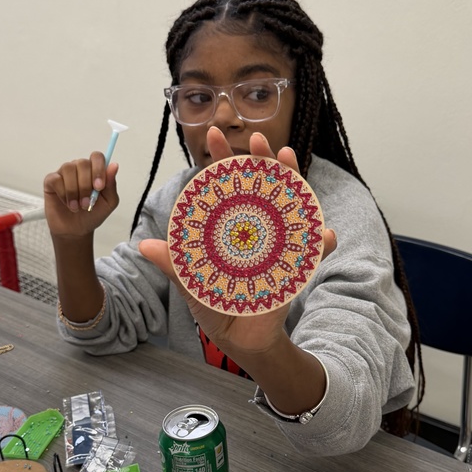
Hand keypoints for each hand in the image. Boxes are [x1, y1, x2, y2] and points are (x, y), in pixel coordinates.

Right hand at [43, 154, 118, 239]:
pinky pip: (56, 179)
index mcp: (94, 171)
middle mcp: (79, 169)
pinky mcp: (51, 181)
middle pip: (82, 163)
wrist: (76, 230)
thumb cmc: (92, 215)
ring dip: (74, 191)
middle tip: (87, 203)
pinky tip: (67, 203)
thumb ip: (111, 184)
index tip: (99, 186)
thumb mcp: (109, 203)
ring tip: (77, 206)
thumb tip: (114, 166)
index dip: (98, 169)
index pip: (97, 157)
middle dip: (86, 186)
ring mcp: (64, 174)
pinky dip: (63, 194)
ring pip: (68, 169)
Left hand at [139, 128, 335, 361]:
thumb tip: (145, 247)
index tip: (212, 134)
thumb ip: (174, 264)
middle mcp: (258, 229)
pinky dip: (323, 245)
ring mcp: (280, 245)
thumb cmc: (214, 303)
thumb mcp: (192, 283)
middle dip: (262, 160)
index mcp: (231, 227)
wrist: (238, 337)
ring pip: (291, 206)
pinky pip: (314, 254)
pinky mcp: (296, 269)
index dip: (220, 160)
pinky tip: (326, 234)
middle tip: (257, 138)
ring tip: (289, 159)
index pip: (226, 186)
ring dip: (293, 182)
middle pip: (263, 186)